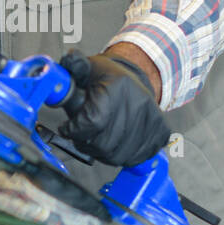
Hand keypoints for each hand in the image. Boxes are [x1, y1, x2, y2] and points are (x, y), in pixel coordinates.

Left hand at [58, 50, 170, 166]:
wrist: (136, 79)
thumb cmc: (107, 78)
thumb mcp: (87, 68)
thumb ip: (72, 66)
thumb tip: (63, 66)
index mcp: (117, 86)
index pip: (93, 120)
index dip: (74, 130)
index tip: (65, 128)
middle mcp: (138, 103)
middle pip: (104, 143)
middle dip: (85, 143)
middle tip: (79, 135)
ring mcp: (151, 120)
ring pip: (118, 156)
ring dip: (100, 153)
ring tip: (94, 139)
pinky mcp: (160, 133)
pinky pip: (135, 158)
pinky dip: (120, 156)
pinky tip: (113, 143)